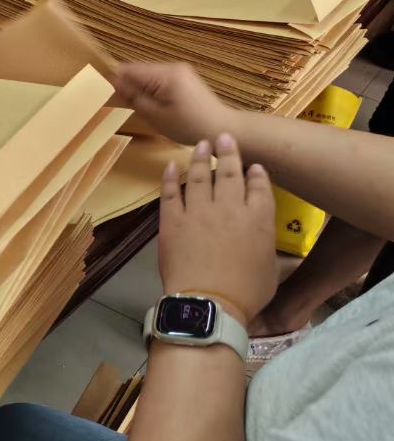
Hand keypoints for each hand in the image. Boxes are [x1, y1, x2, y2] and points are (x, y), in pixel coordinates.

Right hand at [113, 62, 236, 147]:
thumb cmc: (187, 125)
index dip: (115, 79)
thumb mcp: (155, 115)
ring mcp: (180, 70)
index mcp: (165, 74)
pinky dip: (153, 89)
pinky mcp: (185, 77)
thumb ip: (133, 97)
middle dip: (129, 85)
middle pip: (139, 70)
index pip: (129, 69)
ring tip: (142, 107)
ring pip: (149, 75)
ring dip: (141, 88)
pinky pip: (160, 79)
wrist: (222, 129)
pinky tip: (156, 105)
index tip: (107, 95)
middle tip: (124, 105)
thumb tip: (114, 83)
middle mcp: (172, 66)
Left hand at [158, 134, 276, 326]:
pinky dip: (170, 177)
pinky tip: (171, 165)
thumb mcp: (271, 269)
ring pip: (199, 176)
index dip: (256, 173)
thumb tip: (264, 241)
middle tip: (224, 137)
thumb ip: (266, 246)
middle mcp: (230, 208)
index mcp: (259, 218)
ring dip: (200, 158)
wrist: (209, 302)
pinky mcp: (172, 220)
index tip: (253, 164)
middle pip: (229, 173)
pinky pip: (170, 192)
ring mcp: (198, 211)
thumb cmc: (246, 293)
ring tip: (201, 144)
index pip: (259, 186)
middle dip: (228, 152)